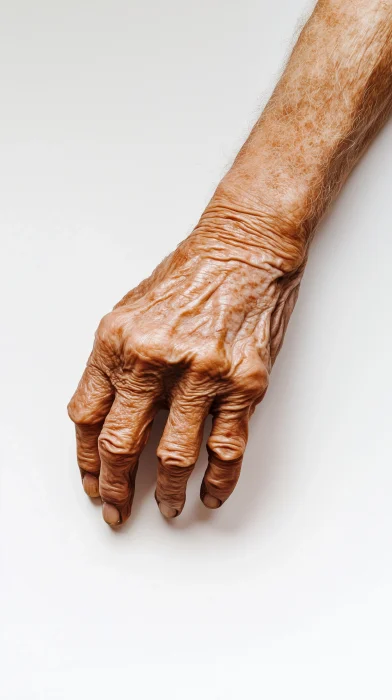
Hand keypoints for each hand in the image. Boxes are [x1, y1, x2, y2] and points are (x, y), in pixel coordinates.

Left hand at [68, 192, 305, 524]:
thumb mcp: (130, 312)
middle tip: (117, 510)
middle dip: (117, 489)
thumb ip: (114, 365)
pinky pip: (227, 447)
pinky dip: (220, 481)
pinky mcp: (244, 382)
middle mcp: (155, 359)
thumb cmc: (191, 275)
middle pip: (122, 444)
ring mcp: (202, 372)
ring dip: (169, 493)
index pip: (87, 417)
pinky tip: (212, 494)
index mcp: (118, 342)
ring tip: (168, 509)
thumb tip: (106, 417)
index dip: (87, 460)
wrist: (244, 249)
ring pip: (176, 456)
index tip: (93, 482)